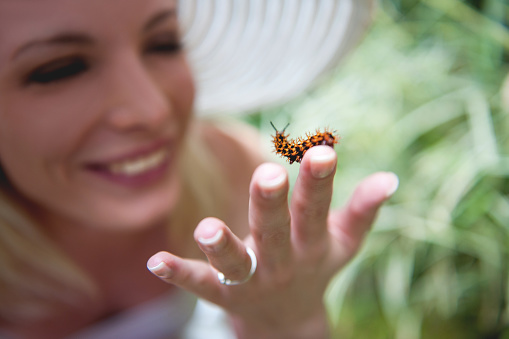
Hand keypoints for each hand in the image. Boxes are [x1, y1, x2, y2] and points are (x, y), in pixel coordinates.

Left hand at [147, 146, 398, 338]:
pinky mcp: (223, 294)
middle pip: (276, 232)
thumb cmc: (316, 264)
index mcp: (313, 245)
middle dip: (272, 205)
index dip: (320, 183)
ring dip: (222, 247)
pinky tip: (156, 261)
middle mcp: (284, 263)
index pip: (318, 210)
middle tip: (269, 175)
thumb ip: (362, 210)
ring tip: (205, 229)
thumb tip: (391, 177)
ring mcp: (252, 280)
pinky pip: (201, 284)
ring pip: (237, 264)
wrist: (288, 321)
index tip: (323, 151)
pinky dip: (179, 273)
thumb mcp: (343, 243)